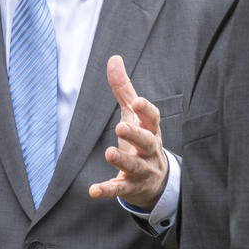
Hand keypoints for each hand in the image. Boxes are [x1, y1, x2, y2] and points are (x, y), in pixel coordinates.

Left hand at [88, 55, 168, 208]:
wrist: (156, 180)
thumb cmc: (141, 138)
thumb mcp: (133, 114)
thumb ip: (123, 89)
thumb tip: (114, 58)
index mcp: (150, 130)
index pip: (153, 119)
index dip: (146, 110)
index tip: (137, 101)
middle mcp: (150, 150)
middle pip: (147, 142)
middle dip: (136, 134)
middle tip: (121, 127)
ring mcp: (142, 170)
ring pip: (135, 166)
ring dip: (122, 160)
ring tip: (109, 152)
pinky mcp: (130, 187)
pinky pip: (120, 189)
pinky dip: (107, 190)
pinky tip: (93, 190)